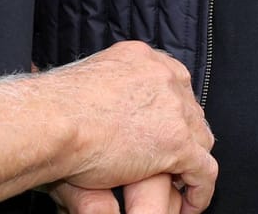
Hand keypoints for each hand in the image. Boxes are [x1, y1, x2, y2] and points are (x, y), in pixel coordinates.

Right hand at [42, 41, 214, 212]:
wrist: (54, 120)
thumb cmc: (54, 106)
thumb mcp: (88, 80)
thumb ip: (106, 89)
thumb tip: (98, 104)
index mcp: (143, 59)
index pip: (173, 83)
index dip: (172, 111)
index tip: (165, 128)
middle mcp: (164, 78)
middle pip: (189, 111)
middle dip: (184, 136)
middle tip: (173, 161)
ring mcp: (174, 109)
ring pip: (201, 140)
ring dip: (193, 164)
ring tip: (182, 185)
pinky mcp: (177, 143)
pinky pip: (203, 171)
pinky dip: (200, 191)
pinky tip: (191, 205)